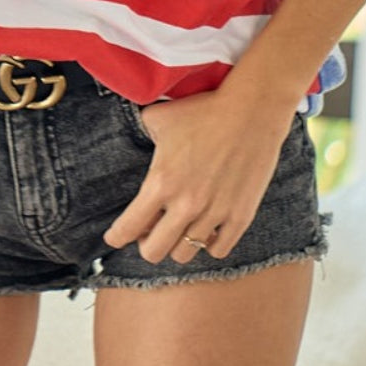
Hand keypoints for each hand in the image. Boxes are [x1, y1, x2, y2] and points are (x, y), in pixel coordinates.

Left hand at [102, 89, 293, 263]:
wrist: (251, 111)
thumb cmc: (203, 110)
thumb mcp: (159, 116)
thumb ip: (140, 131)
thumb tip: (132, 134)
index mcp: (161, 182)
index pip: (128, 227)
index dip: (116, 236)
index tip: (114, 237)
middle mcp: (186, 204)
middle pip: (153, 252)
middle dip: (145, 244)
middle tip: (149, 231)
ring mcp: (214, 214)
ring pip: (184, 255)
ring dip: (176, 245)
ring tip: (177, 229)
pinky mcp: (240, 217)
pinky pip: (218, 250)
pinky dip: (208, 245)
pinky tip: (206, 230)